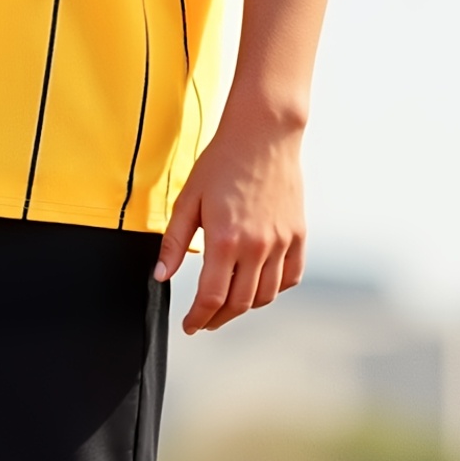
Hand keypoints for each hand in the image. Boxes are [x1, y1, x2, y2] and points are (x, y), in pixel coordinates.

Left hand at [154, 117, 306, 332]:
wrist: (262, 135)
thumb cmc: (221, 163)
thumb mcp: (188, 200)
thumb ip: (174, 242)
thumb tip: (161, 276)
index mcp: (225, 240)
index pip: (211, 298)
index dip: (198, 318)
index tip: (189, 326)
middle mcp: (257, 246)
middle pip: (239, 303)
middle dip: (218, 318)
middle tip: (205, 321)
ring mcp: (281, 242)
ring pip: (265, 295)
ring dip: (244, 307)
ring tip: (228, 304)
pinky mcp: (298, 234)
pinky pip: (290, 277)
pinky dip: (274, 289)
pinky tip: (258, 286)